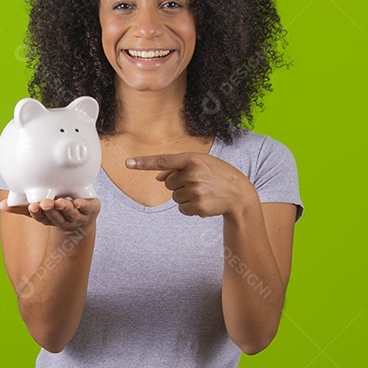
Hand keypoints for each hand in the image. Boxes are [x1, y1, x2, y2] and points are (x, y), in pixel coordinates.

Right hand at [0, 196, 99, 231]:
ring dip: (65, 208)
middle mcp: (63, 220)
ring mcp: (77, 217)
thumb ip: (22, 207)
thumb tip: (1, 205)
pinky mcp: (90, 210)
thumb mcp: (41, 210)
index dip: (37, 212)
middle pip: (55, 216)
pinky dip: (83, 205)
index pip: (41, 217)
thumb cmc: (58, 212)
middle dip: (50, 210)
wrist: (83, 220)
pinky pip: (87, 208)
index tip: (33, 206)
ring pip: (71, 214)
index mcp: (49, 219)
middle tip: (45, 203)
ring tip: (60, 202)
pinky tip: (79, 202)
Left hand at [126, 153, 257, 217]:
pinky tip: (204, 202)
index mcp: (192, 159)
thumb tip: (158, 177)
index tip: (128, 163)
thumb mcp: (202, 164)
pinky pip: (181, 209)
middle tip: (199, 183)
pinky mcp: (198, 207)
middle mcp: (192, 174)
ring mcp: (195, 191)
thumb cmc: (218, 175)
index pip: (163, 160)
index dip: (144, 162)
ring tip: (203, 192)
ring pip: (174, 197)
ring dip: (185, 196)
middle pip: (168, 183)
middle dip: (179, 184)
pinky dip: (190, 207)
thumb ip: (178, 167)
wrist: (239, 194)